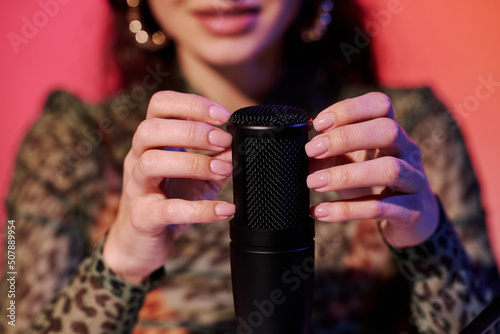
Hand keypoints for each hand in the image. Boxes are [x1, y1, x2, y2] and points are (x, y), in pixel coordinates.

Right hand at [104, 91, 234, 282]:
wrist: (141, 244)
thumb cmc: (169, 200)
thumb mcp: (198, 175)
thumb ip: (218, 158)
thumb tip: (241, 144)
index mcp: (151, 141)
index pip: (160, 105)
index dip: (191, 103)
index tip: (223, 115)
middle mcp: (137, 158)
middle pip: (150, 129)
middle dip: (191, 130)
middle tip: (224, 140)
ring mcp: (136, 188)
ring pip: (151, 162)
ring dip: (193, 162)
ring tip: (223, 169)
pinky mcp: (142, 218)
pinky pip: (167, 209)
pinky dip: (199, 209)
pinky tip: (224, 209)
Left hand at [305, 92, 438, 247]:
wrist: (413, 218)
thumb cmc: (373, 182)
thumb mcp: (351, 162)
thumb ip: (328, 152)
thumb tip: (301, 150)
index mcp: (391, 132)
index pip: (380, 105)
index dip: (349, 109)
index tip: (317, 124)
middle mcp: (407, 150)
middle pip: (388, 130)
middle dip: (346, 137)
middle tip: (312, 150)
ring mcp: (414, 180)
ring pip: (389, 170)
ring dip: (346, 175)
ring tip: (313, 182)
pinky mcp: (412, 212)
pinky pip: (380, 208)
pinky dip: (346, 210)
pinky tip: (320, 211)